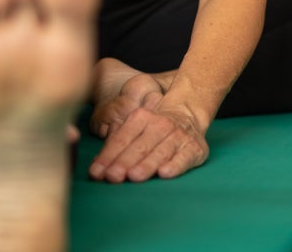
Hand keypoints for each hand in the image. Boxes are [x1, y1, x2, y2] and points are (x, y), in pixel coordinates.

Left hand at [88, 72, 209, 182]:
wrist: (188, 115)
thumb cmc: (154, 129)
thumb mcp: (135, 127)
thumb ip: (116, 145)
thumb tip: (96, 167)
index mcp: (141, 118)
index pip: (122, 139)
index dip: (108, 156)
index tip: (96, 173)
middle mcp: (160, 124)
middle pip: (140, 146)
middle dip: (125, 162)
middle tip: (112, 177)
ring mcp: (178, 136)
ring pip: (161, 152)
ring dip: (147, 164)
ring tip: (134, 176)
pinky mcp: (194, 148)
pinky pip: (184, 158)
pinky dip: (175, 165)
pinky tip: (165, 173)